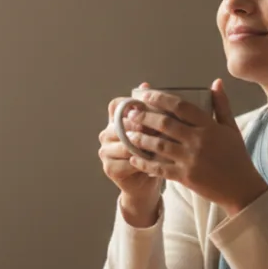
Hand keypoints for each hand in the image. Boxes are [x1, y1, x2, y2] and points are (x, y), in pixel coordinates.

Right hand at [99, 82, 162, 225]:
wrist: (145, 184)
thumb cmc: (151, 153)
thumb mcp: (152, 129)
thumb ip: (148, 108)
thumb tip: (145, 84)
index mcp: (113, 121)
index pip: (116, 105)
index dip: (131, 105)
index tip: (149, 108)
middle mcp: (105, 134)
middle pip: (121, 124)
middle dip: (142, 125)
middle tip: (161, 128)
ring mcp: (105, 152)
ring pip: (125, 143)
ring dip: (144, 144)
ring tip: (162, 144)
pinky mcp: (110, 168)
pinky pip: (127, 161)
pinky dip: (143, 161)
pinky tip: (156, 160)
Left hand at [123, 79, 267, 215]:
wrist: (242, 189)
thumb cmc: (236, 157)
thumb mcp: (231, 129)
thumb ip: (221, 105)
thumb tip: (215, 82)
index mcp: (209, 127)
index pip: (181, 106)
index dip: (161, 98)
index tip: (146, 95)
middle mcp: (198, 141)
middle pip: (165, 124)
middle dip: (144, 117)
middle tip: (131, 113)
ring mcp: (190, 160)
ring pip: (158, 145)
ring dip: (140, 138)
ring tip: (128, 133)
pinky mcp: (185, 177)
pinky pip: (160, 168)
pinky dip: (145, 163)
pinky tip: (134, 158)